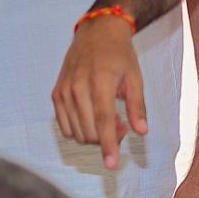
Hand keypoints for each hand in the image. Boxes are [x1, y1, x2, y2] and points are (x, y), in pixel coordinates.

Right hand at [52, 16, 145, 172]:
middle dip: (108, 138)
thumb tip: (142, 131)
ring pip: (77, 132)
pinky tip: (92, 116)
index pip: (103, 121)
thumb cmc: (119, 55)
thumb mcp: (135, 78)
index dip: (108, 145)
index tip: (111, 164)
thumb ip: (137, 106)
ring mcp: (64, 90)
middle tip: (122, 124)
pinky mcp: (56, 93)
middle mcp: (78, 86)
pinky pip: (65, 125)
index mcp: (100, 81)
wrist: (96, 32)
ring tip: (108, 117)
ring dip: (94, 135)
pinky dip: (80, 129)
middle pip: (90, 131)